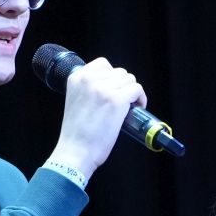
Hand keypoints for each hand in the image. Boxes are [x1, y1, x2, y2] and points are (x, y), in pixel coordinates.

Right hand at [50, 56, 146, 179]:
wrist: (75, 152)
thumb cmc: (76, 133)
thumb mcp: (76, 100)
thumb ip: (88, 89)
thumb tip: (111, 85)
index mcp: (76, 78)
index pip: (103, 64)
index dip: (112, 77)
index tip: (113, 90)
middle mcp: (89, 79)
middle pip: (119, 72)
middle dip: (123, 86)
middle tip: (122, 102)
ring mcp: (103, 89)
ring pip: (130, 80)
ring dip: (132, 92)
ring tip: (128, 107)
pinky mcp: (116, 100)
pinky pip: (137, 90)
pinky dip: (140, 99)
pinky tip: (136, 109)